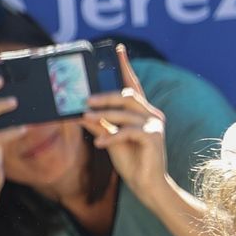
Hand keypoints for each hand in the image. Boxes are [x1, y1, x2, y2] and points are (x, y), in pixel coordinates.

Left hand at [82, 45, 169, 200]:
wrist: (147, 186)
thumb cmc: (131, 162)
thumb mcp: (110, 140)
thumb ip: (99, 125)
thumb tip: (81, 113)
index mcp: (143, 112)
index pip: (133, 85)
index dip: (125, 66)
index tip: (117, 49)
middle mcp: (151, 114)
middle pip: (128, 96)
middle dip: (106, 95)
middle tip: (85, 99)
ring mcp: (154, 125)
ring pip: (126, 112)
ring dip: (104, 114)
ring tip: (85, 116)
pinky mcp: (153, 137)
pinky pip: (128, 131)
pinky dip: (111, 137)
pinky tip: (99, 143)